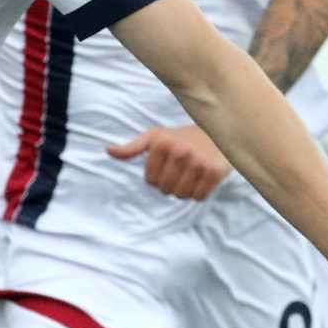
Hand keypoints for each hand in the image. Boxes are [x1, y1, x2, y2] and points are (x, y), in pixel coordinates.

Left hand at [105, 124, 231, 200]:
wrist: (220, 131)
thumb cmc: (183, 137)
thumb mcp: (156, 137)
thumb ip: (132, 147)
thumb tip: (108, 151)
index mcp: (161, 143)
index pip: (150, 181)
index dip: (158, 178)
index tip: (169, 166)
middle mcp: (179, 151)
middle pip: (165, 190)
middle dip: (172, 185)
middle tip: (182, 171)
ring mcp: (198, 161)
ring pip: (182, 195)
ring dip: (186, 190)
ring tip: (193, 175)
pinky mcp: (214, 171)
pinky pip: (199, 197)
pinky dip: (200, 193)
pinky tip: (204, 179)